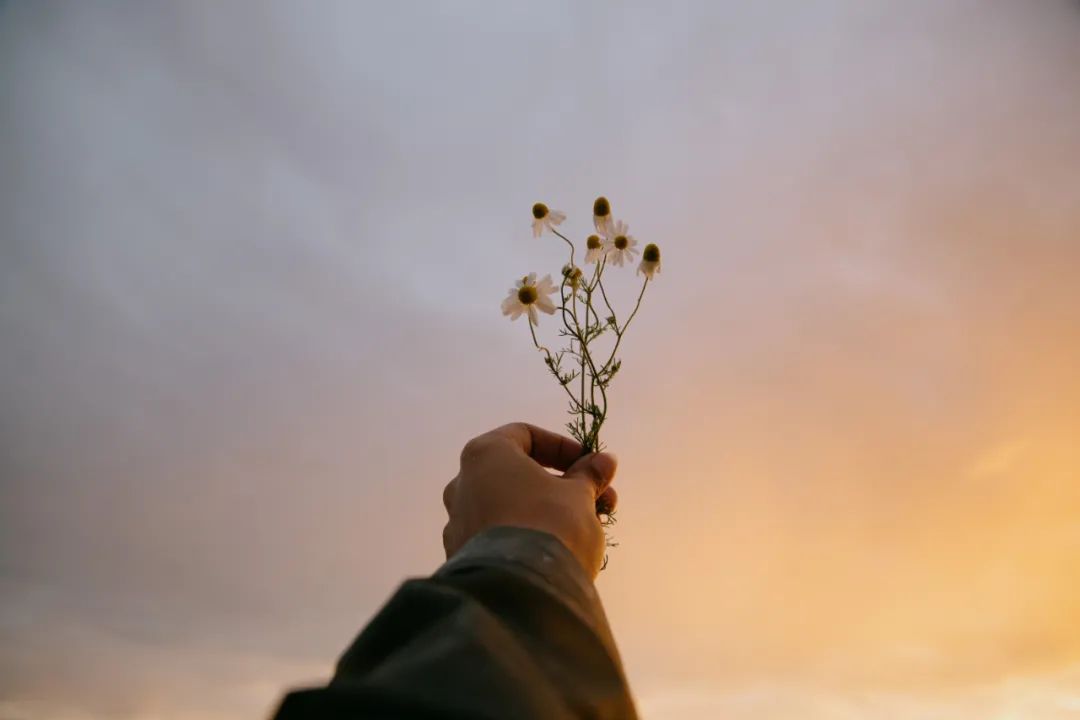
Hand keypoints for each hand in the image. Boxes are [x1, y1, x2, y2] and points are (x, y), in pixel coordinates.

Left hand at [442, 422, 618, 578]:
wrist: (520, 594)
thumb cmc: (550, 525)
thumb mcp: (579, 496)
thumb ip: (589, 475)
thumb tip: (603, 461)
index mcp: (484, 455)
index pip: (524, 435)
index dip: (562, 447)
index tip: (590, 465)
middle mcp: (462, 485)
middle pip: (516, 473)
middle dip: (561, 483)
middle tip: (597, 498)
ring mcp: (457, 523)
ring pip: (508, 507)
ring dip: (545, 510)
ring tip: (584, 528)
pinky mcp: (460, 558)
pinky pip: (498, 537)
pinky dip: (525, 536)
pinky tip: (555, 552)